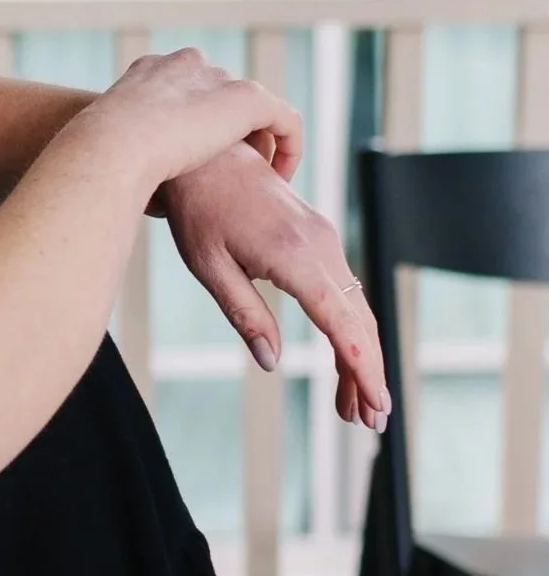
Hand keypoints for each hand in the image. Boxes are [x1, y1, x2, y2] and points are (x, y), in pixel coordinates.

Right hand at [85, 47, 305, 197]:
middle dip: (229, 132)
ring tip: (256, 179)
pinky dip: (289, 148)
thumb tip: (151, 193)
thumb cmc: (102, 160)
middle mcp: (186, 65)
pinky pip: (284, 121)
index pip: (186, 91)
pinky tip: (280, 177)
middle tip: (233, 173)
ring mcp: (217, 78)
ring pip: (254, 110)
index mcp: (149, 71)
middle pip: (222, 96)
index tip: (196, 161)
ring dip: (258, 143)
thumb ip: (136, 157)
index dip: (196, 126)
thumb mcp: (114, 151)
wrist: (113, 146)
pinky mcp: (247, 99)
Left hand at [160, 141, 390, 430]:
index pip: (343, 326)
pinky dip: (346, 328)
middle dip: (367, 374)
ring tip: (353, 407)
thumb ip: (245, 315)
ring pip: (355, 308)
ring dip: (357, 357)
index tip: (376, 408)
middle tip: (368, 422)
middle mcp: (321, 246)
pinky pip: (342, 290)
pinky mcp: (318, 236)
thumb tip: (271, 362)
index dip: (363, 371)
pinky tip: (341, 360)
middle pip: (359, 322)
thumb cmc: (198, 210)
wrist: (202, 154)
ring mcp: (324, 238)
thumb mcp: (211, 268)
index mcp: (297, 257)